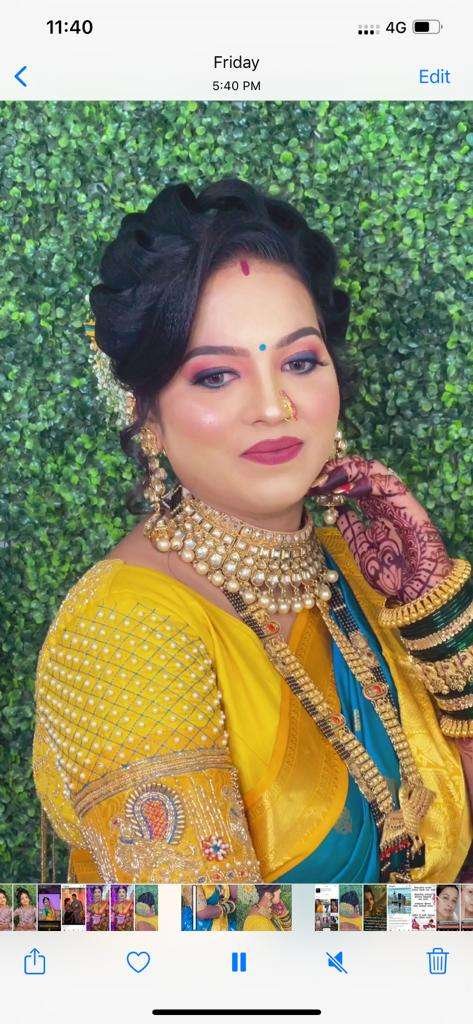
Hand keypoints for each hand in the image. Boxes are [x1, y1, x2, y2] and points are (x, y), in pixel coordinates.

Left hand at [309, 455, 452, 602]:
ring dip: (352, 471)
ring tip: (331, 477)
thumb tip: (335, 509)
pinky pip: (392, 486)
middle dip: (339, 469)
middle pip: (362, 473)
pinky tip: (352, 488)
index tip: (312, 484)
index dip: (333, 480)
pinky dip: (372, 482)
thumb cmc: (392, 576)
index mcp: (374, 511)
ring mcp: (397, 503)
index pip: (353, 485)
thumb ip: (351, 529)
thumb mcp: (362, 551)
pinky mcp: (410, 507)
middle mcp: (385, 503)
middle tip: (318, 475)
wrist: (417, 591)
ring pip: (376, 472)